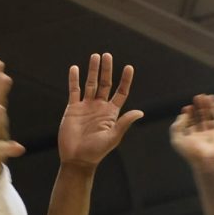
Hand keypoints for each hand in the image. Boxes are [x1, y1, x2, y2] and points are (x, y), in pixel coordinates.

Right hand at [59, 53, 143, 169]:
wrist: (77, 159)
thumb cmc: (96, 152)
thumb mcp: (113, 137)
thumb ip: (124, 123)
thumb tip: (140, 112)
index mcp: (111, 113)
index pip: (120, 93)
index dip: (125, 80)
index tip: (128, 68)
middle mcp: (99, 107)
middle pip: (105, 84)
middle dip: (107, 70)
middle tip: (107, 55)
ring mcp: (86, 106)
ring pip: (90, 84)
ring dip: (93, 70)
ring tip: (95, 56)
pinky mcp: (73, 109)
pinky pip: (74, 91)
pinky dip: (74, 79)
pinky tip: (75, 68)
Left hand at [170, 94, 213, 167]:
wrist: (209, 161)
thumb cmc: (192, 152)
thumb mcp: (177, 139)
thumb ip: (176, 126)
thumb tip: (183, 115)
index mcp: (194, 137)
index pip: (192, 122)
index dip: (189, 113)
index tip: (187, 107)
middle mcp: (205, 134)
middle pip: (203, 116)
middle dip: (200, 106)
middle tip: (198, 97)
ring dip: (211, 105)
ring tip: (208, 96)